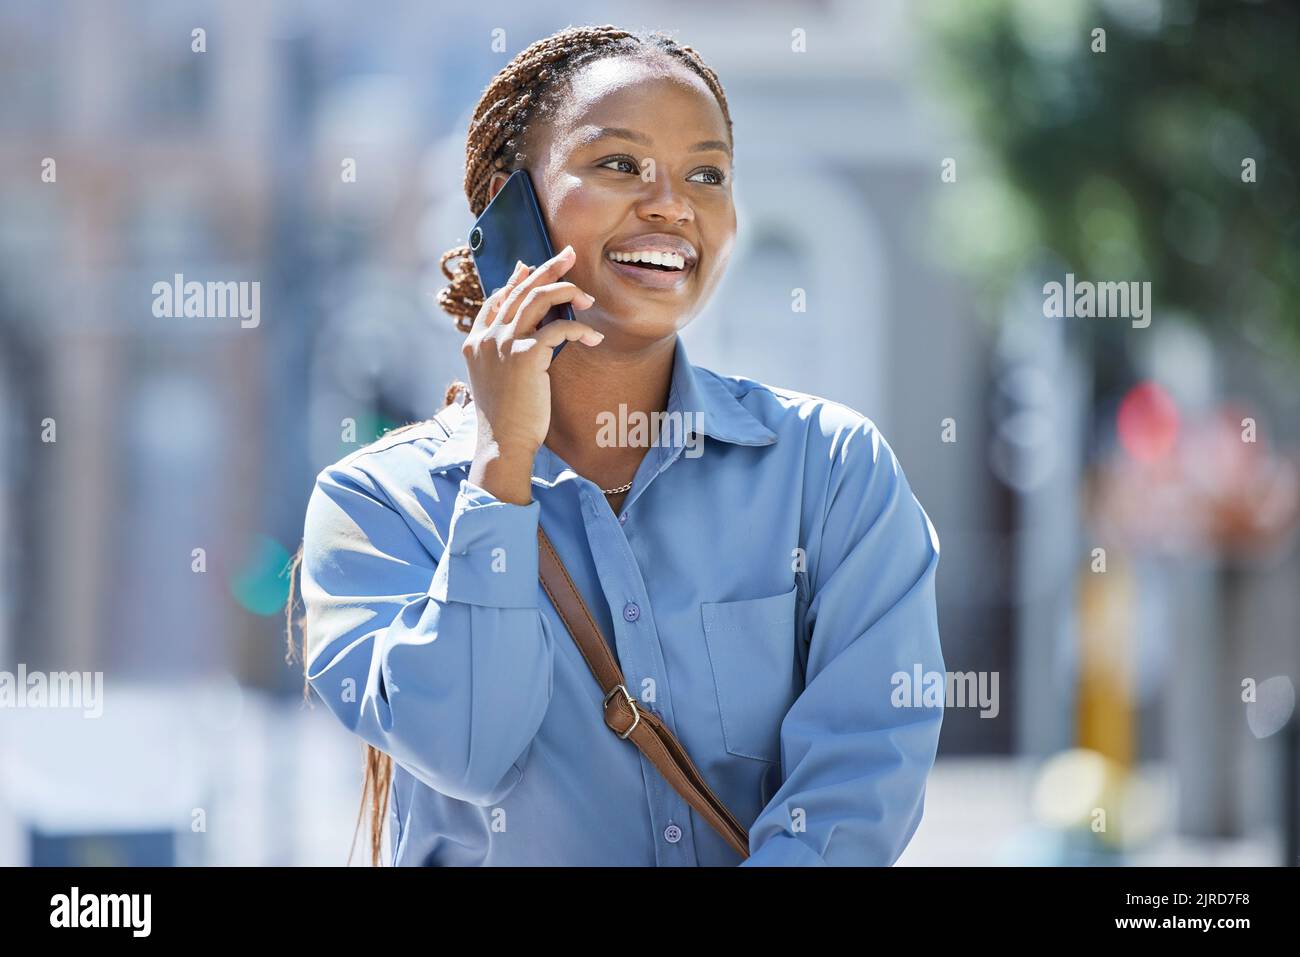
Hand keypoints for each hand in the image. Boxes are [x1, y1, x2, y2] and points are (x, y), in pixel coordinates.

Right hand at [462, 245, 600, 502]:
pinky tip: (592, 339)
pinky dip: (580, 330)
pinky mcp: (525, 355)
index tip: (531, 265)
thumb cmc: (505, 419)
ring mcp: (503, 344)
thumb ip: (504, 354)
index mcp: (476, 342)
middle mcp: (486, 337)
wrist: (502, 444)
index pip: (497, 299)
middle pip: (520, 289)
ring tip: (587, 297)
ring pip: (537, 298)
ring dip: (566, 291)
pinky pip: (559, 329)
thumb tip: (529, 336)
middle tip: (570, 254)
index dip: (515, 279)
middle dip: (547, 268)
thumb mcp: (499, 380)